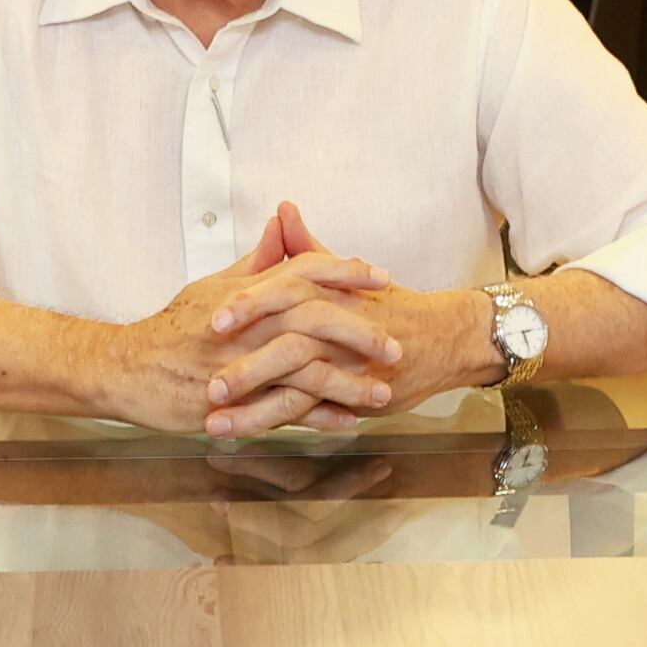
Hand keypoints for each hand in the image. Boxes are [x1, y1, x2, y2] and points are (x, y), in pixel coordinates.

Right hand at [68, 218, 392, 432]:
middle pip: (317, 317)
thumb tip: (282, 225)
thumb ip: (255, 261)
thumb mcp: (214, 286)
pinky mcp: (234, 399)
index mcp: (248, 291)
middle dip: (362, 330)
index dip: (346, 271)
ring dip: (349, 381)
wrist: (127, 368)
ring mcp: (243, 362)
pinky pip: (286, 409)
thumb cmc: (172, 328)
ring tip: (382, 393)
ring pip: (307, 367)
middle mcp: (249, 322)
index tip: (382, 277)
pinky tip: (347, 422)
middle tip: (397, 344)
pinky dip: (319, 416)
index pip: (306, 270)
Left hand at [191, 202, 493, 435]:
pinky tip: (246, 434)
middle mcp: (334, 322)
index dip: (245, 305)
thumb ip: (307, 249)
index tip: (208, 320)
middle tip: (204, 378)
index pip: (281, 290)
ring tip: (212, 417)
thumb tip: (282, 212)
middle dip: (242, 359)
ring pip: (294, 378)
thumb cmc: (387, 306)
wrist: (442, 338)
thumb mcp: (345, 275)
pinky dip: (277, 421)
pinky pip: (311, 408)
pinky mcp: (354, 390)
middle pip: (284, 336)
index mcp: (326, 290)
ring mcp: (344, 358)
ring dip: (251, 401)